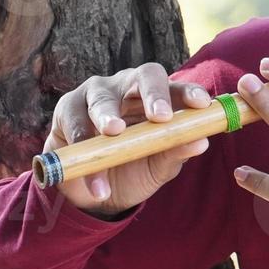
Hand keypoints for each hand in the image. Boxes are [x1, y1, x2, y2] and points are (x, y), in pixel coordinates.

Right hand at [45, 63, 213, 218]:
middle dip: (153, 94)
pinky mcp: (67, 110)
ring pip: (102, 98)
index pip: (175, 86)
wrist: (94, 192)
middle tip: (161, 117)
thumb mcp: (157, 166)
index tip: (201, 104)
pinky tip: (96, 180)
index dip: (189, 92)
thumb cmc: (133, 168)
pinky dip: (83, 150)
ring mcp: (95, 94)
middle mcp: (127, 87)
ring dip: (108, 115)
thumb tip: (201, 142)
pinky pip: (75, 124)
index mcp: (156, 97)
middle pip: (143, 76)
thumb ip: (175, 152)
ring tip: (114, 133)